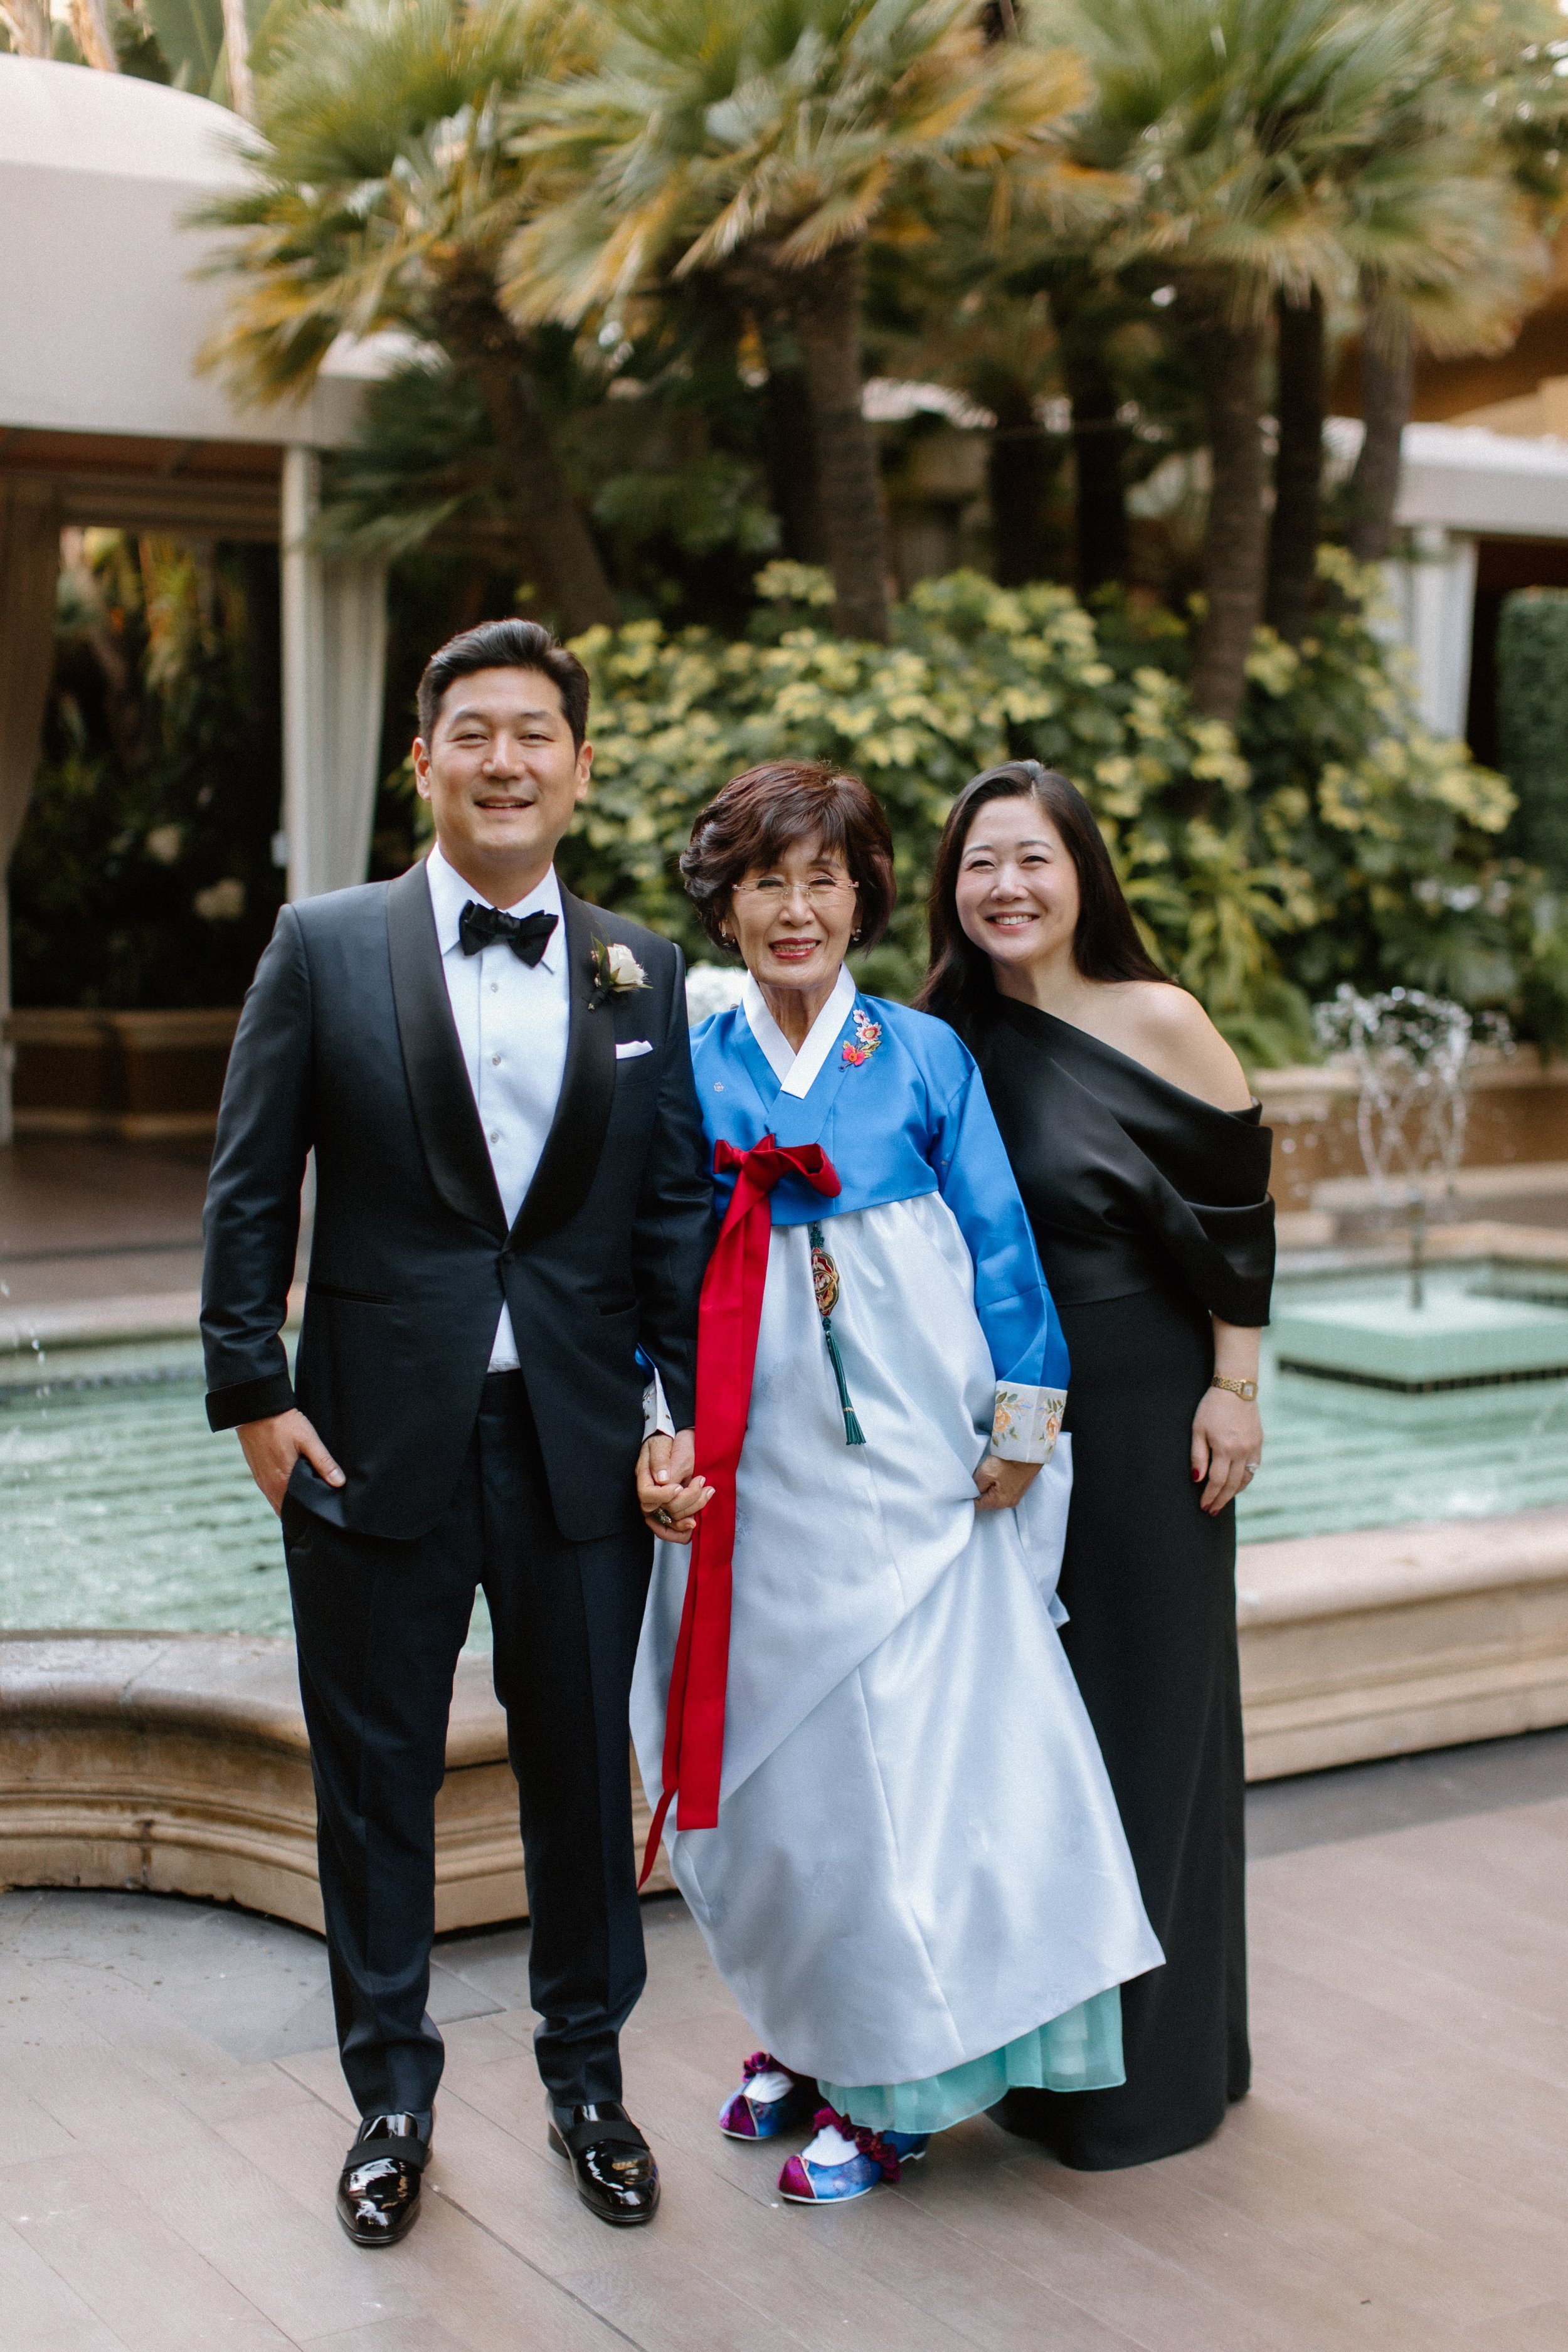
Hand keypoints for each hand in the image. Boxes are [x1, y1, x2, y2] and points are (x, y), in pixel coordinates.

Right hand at [238, 1408, 344, 1516]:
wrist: (256, 1410)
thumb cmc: (283, 1424)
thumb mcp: (308, 1440)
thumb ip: (323, 1462)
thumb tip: (339, 1483)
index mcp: (282, 1482)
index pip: (295, 1512)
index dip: (308, 1516)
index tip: (321, 1516)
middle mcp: (269, 1486)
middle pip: (286, 1509)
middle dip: (301, 1511)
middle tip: (318, 1509)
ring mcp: (261, 1480)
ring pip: (278, 1500)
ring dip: (291, 1502)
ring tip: (308, 1498)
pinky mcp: (257, 1473)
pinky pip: (271, 1491)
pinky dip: (282, 1493)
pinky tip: (294, 1486)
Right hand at [637, 1427, 712, 1544]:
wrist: (679, 1438)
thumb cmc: (668, 1439)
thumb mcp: (663, 1444)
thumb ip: (660, 1460)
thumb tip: (662, 1479)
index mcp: (645, 1477)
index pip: (647, 1495)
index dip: (662, 1495)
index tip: (679, 1487)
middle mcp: (651, 1493)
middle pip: (662, 1511)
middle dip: (686, 1501)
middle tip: (703, 1484)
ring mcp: (662, 1501)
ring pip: (673, 1519)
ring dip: (694, 1509)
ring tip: (708, 1492)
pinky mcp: (674, 1505)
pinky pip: (675, 1525)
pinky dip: (686, 1526)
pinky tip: (696, 1521)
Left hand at [973, 1455, 1042, 1513]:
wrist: (1027, 1453)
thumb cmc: (1007, 1462)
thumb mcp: (984, 1473)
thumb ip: (975, 1486)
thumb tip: (972, 1492)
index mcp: (998, 1502)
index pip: (977, 1506)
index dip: (967, 1498)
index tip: (962, 1490)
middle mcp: (1008, 1503)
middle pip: (987, 1501)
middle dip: (979, 1491)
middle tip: (975, 1478)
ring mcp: (1015, 1497)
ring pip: (995, 1495)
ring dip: (989, 1487)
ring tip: (988, 1474)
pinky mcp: (1019, 1489)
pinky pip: (1003, 1490)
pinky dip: (998, 1484)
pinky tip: (997, 1474)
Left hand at [1190, 1386, 1262, 1515]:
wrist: (1236, 1388)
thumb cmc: (1212, 1407)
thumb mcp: (1198, 1429)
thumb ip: (1198, 1455)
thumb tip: (1197, 1478)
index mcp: (1225, 1448)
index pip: (1217, 1481)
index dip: (1209, 1496)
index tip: (1203, 1506)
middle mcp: (1242, 1451)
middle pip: (1232, 1484)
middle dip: (1221, 1500)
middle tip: (1212, 1511)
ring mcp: (1253, 1447)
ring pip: (1246, 1478)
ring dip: (1235, 1492)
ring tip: (1223, 1501)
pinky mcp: (1259, 1443)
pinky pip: (1254, 1467)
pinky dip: (1246, 1479)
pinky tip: (1238, 1484)